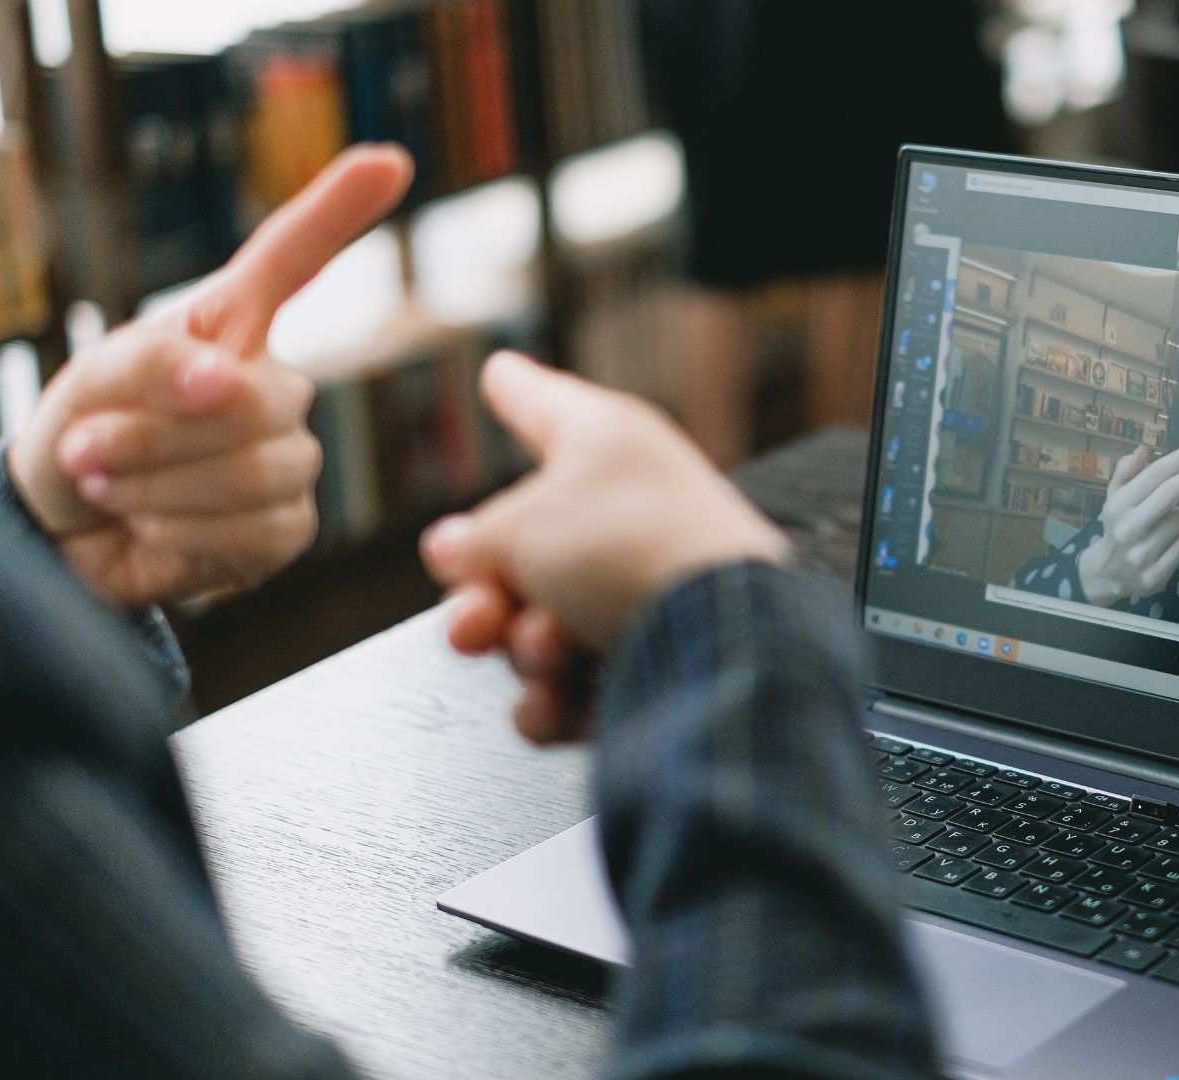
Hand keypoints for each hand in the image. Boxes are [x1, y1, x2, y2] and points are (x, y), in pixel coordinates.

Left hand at [8, 145, 413, 606]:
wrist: (64, 532)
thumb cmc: (83, 433)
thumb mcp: (94, 378)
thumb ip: (154, 362)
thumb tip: (225, 379)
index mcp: (230, 328)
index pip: (292, 261)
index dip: (338, 211)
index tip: (389, 161)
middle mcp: (273, 388)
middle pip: (261, 400)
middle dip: (160, 434)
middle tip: (88, 448)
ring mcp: (287, 460)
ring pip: (258, 471)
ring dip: (158, 487)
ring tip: (109, 487)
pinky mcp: (286, 528)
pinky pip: (254, 531)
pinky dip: (181, 535)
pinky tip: (152, 527)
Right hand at [422, 352, 790, 744]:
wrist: (721, 643)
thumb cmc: (631, 551)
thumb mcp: (520, 526)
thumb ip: (475, 539)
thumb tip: (457, 552)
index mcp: (606, 444)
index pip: (545, 404)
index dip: (515, 390)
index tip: (502, 372)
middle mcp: (628, 510)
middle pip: (523, 550)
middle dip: (485, 597)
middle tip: (476, 619)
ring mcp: (643, 589)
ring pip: (541, 626)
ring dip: (527, 650)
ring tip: (548, 650)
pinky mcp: (656, 664)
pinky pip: (575, 687)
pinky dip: (559, 701)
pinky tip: (556, 702)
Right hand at [1075, 444, 1178, 606]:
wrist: (1106, 573)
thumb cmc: (1117, 526)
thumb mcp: (1115, 498)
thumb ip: (1126, 473)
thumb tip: (1142, 450)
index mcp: (1117, 507)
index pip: (1152, 477)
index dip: (1177, 461)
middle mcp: (1127, 529)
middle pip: (1170, 495)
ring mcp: (1141, 554)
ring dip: (1178, 517)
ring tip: (1162, 523)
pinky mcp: (1154, 575)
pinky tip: (1167, 542)